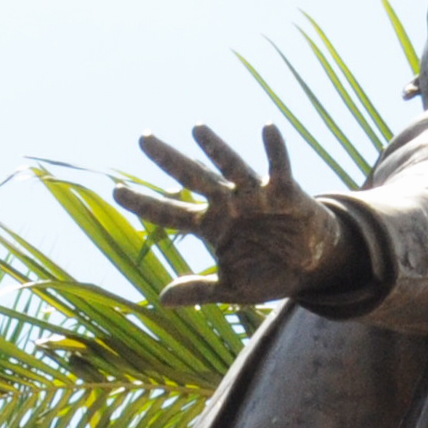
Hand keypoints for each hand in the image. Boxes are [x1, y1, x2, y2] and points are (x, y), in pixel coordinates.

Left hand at [114, 124, 340, 307]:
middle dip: (168, 160)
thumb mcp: (231, 289)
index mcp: (210, 226)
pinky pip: (278, 167)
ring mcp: (254, 195)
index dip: (144, 203)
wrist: (310, 267)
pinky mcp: (285, 192)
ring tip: (197, 129)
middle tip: (142, 138)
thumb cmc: (268, 272)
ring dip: (216, 148)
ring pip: (230, 167)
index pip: (170, 213)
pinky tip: (268, 127)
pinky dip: (275, 149)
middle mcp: (227, 203)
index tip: (116, 191)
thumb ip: (199, 291)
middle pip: (191, 178)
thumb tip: (161, 299)